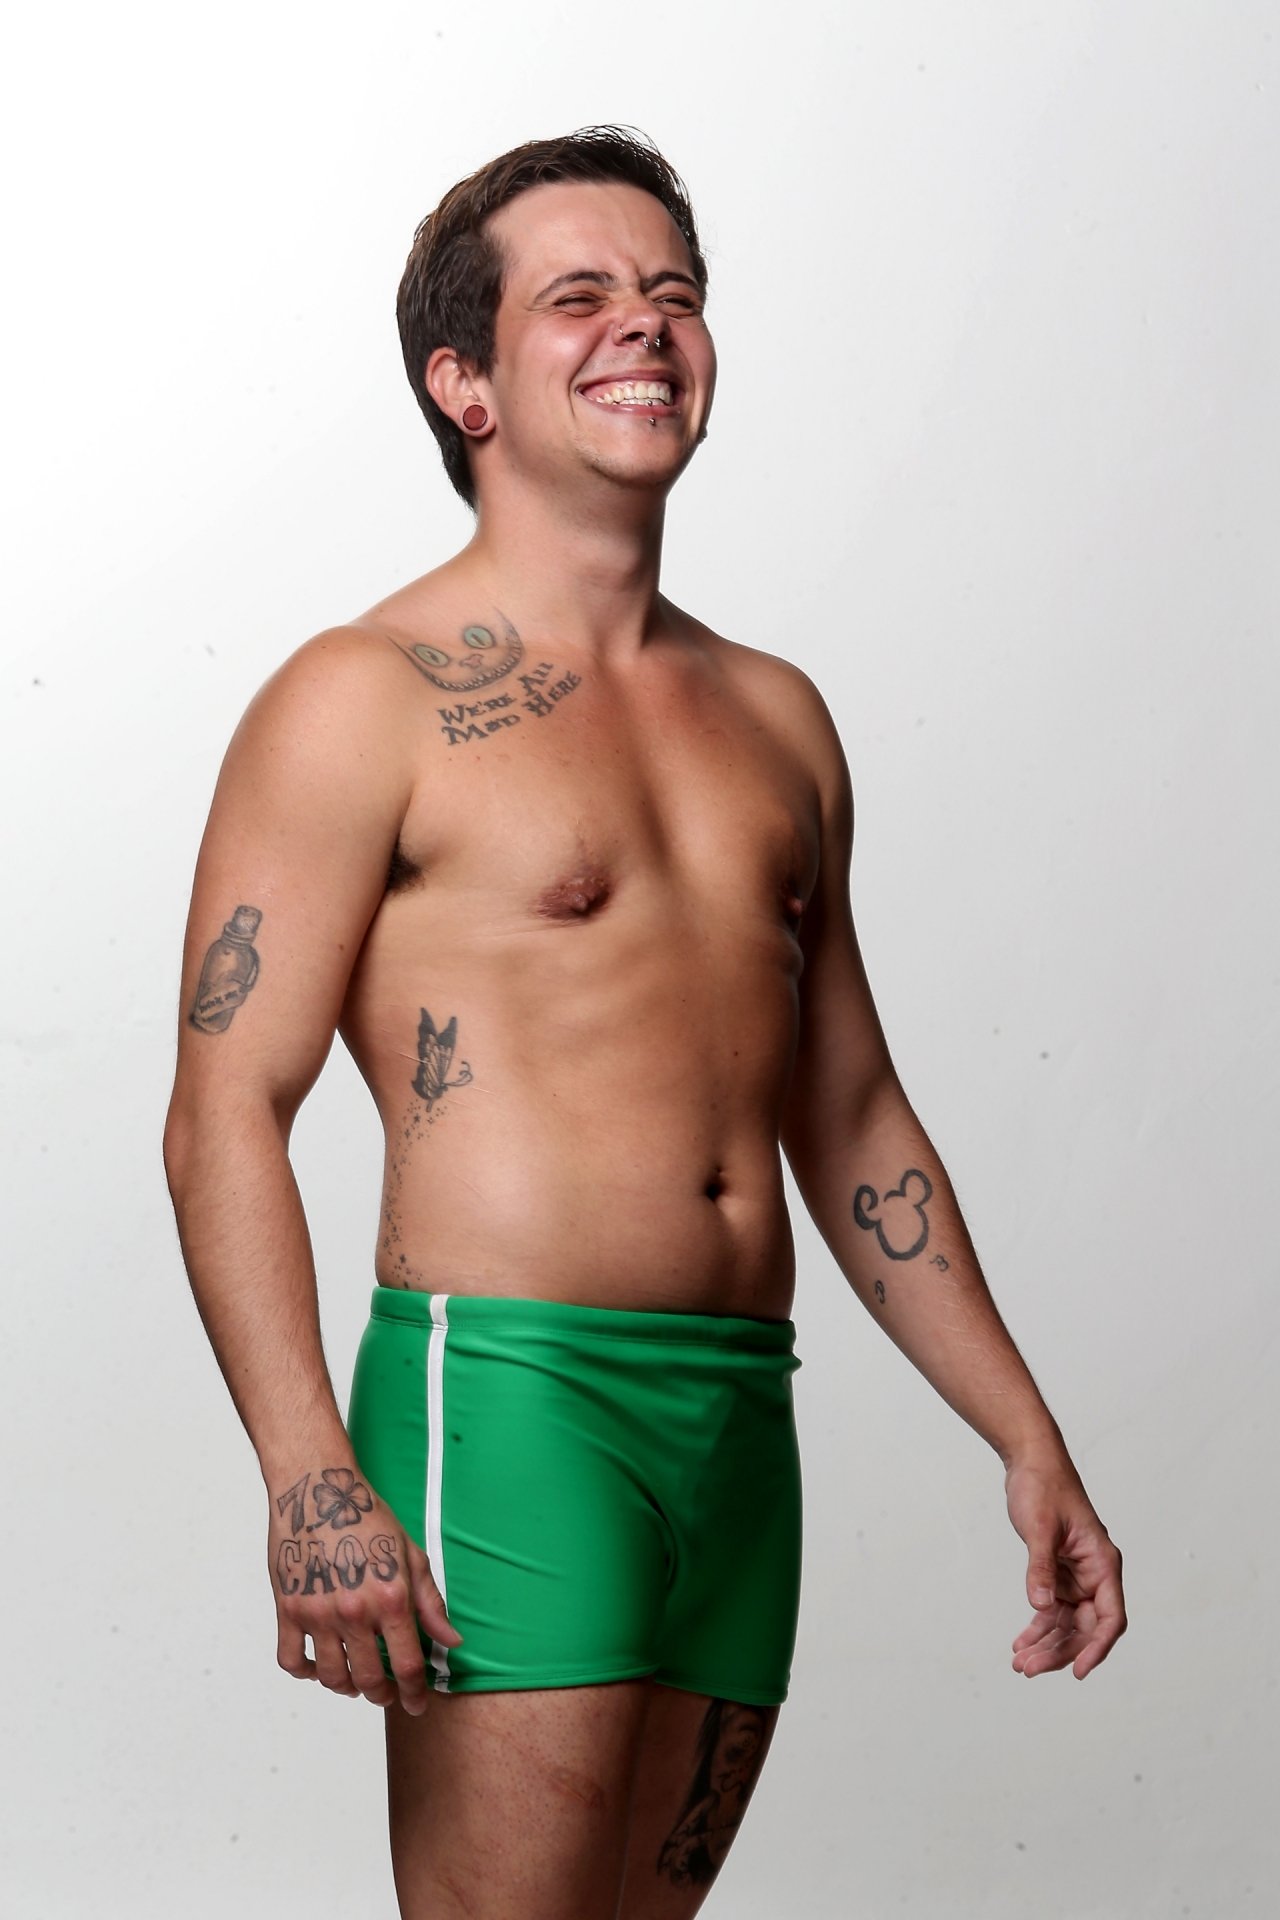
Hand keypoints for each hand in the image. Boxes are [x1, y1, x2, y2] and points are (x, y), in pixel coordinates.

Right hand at [268, 1463, 462, 1714]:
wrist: (318, 1490)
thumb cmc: (368, 1517)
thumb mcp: (411, 1555)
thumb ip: (431, 1604)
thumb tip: (452, 1641)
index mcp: (390, 1598)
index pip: (406, 1665)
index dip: (414, 1694)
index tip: (416, 1705)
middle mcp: (354, 1611)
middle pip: (368, 1678)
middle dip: (381, 1694)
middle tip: (385, 1693)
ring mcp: (317, 1613)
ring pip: (331, 1677)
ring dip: (346, 1687)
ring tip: (355, 1680)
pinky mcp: (288, 1609)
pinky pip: (291, 1660)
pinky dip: (305, 1673)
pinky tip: (318, 1666)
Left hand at [1003, 1451, 1126, 1679]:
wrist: (1030, 1462)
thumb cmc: (1043, 1486)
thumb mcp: (1039, 1527)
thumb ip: (1040, 1567)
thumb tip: (1039, 1606)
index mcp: (1103, 1563)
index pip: (1110, 1618)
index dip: (1097, 1648)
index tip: (1078, 1671)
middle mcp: (1095, 1574)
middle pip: (1085, 1628)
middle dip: (1060, 1651)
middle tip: (1029, 1669)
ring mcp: (1077, 1577)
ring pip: (1067, 1623)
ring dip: (1045, 1644)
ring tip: (1020, 1663)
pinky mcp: (1058, 1574)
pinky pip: (1052, 1610)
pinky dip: (1037, 1626)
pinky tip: (1020, 1643)